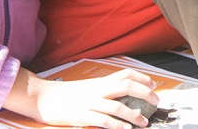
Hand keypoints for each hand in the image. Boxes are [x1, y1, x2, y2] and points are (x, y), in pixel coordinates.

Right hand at [4, 68, 158, 128]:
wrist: (41, 97)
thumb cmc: (65, 93)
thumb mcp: (87, 86)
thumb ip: (103, 88)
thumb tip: (121, 93)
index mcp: (100, 81)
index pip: (126, 74)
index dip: (142, 78)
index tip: (153, 84)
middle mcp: (98, 89)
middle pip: (127, 86)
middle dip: (145, 93)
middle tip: (156, 101)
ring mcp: (90, 102)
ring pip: (118, 105)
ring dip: (134, 115)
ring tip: (144, 122)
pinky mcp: (82, 116)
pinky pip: (103, 120)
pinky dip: (117, 125)